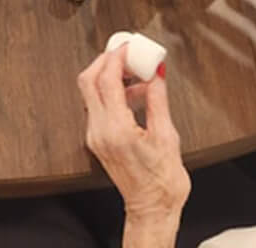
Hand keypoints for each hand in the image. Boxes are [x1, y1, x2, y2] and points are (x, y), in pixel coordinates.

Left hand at [78, 48, 189, 241]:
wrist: (152, 210)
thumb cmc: (162, 182)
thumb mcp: (167, 136)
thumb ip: (157, 99)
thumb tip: (155, 72)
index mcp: (116, 129)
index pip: (107, 80)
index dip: (117, 58)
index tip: (130, 46)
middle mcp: (99, 131)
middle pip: (88, 81)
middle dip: (105, 61)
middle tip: (126, 52)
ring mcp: (95, 136)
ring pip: (91, 93)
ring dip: (109, 77)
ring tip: (137, 74)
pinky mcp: (97, 140)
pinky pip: (98, 107)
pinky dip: (112, 93)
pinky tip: (134, 94)